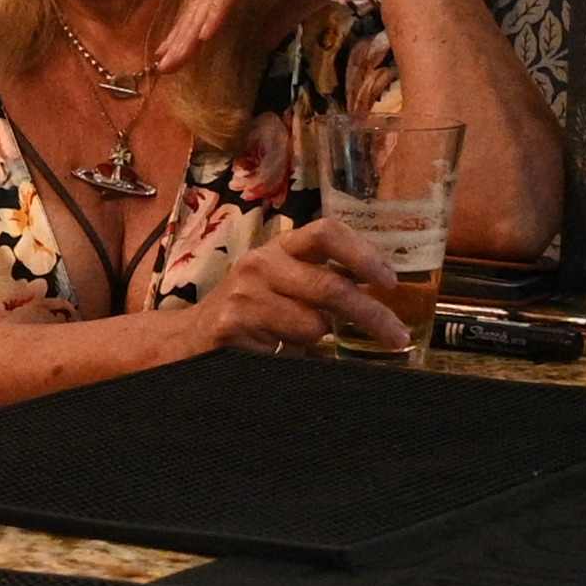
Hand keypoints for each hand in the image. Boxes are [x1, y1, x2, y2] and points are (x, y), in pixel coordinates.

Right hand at [198, 218, 408, 354]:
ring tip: (296, 338)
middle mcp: (262, 263)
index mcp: (281, 248)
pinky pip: (287, 347)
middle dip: (370, 314)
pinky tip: (274, 349)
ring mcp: (245, 295)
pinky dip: (292, 353)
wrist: (189, 338)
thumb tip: (381, 296)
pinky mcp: (233, 327)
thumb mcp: (283, 283)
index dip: (363, 255)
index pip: (327, 232)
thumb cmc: (249, 311)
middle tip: (397, 336)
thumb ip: (323, 282)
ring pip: (313, 324)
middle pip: (330, 285)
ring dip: (318, 338)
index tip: (389, 282)